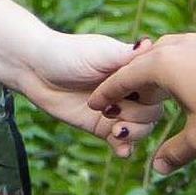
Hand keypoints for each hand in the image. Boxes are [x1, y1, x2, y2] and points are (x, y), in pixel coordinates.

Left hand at [9, 30, 169, 153]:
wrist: (36, 69)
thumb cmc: (68, 53)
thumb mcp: (100, 52)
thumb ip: (126, 55)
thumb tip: (151, 44)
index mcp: (134, 71)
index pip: (159, 87)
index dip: (151, 93)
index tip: (132, 91)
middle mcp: (130, 91)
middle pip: (153, 112)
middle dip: (140, 116)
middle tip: (115, 111)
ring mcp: (117, 111)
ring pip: (141, 129)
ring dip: (134, 133)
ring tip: (117, 131)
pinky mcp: (101, 127)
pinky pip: (120, 143)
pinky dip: (124, 148)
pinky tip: (121, 150)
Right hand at [82, 30, 195, 175]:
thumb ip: (175, 153)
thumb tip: (157, 169)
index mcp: (163, 65)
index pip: (124, 79)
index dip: (106, 94)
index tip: (93, 105)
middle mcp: (173, 46)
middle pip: (138, 63)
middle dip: (124, 82)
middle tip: (111, 100)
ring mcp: (193, 40)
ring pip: (158, 52)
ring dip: (146, 70)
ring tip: (140, 89)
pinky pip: (177, 50)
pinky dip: (166, 63)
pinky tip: (172, 77)